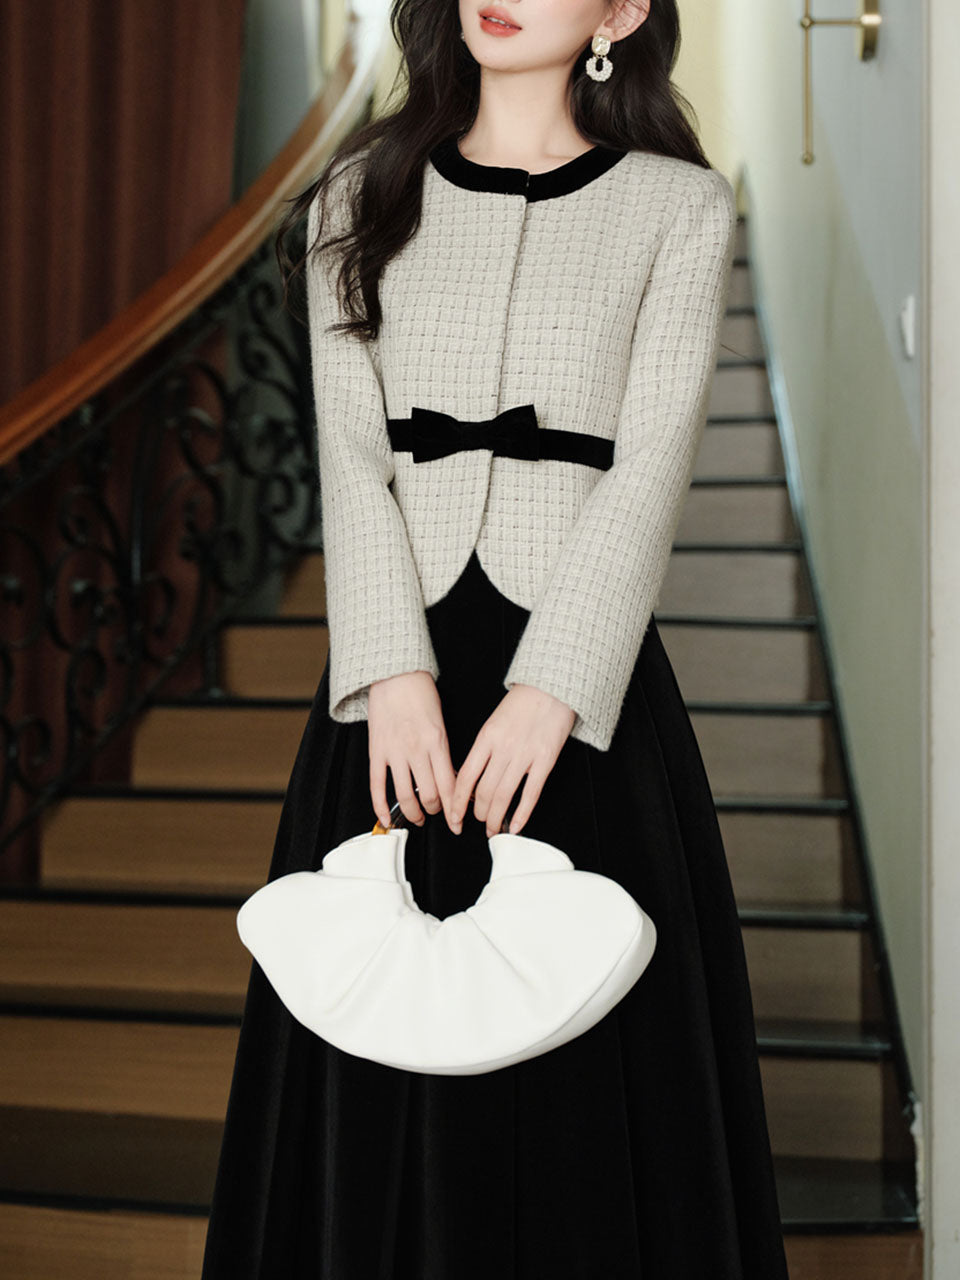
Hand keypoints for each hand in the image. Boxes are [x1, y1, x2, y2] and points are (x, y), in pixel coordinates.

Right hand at [367, 671, 458, 832]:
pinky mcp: (376, 751)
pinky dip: (381, 807)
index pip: (450, 785)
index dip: (455, 809)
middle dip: (435, 811)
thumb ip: (443, 750)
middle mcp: (417, 750)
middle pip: (429, 795)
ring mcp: (394, 752)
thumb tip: (449, 777)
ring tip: (417, 818)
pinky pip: (377, 786)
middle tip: (437, 813)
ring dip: (413, 813)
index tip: (457, 822)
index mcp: (437, 742)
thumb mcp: (440, 721)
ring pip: (404, 796)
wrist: (394, 674)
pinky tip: (385, 819)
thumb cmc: (420, 693)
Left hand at [450, 683, 575, 837]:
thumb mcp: (494, 721)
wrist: (552, 687)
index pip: (465, 777)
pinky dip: (522, 814)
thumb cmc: (523, 702)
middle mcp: (503, 748)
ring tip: (493, 828)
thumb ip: (484, 748)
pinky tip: (516, 825)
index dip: (457, 802)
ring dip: (496, 818)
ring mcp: (525, 756)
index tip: (453, 815)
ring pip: (504, 796)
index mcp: (486, 737)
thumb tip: (473, 776)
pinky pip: (531, 794)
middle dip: (478, 813)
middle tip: (478, 820)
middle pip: (483, 792)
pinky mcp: (545, 760)